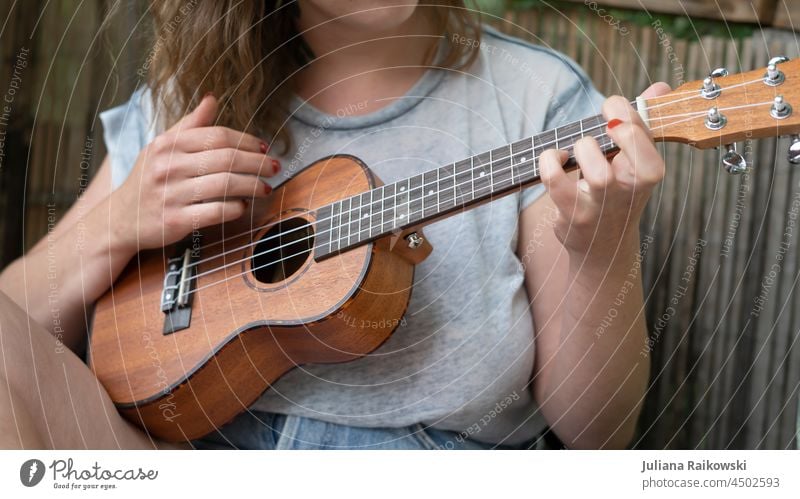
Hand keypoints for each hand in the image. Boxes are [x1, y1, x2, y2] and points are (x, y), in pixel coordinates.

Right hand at [111, 93, 280, 251]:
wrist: (118, 220)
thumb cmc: (147, 181)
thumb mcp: (161, 148)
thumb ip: (189, 125)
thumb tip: (212, 99)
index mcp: (168, 145)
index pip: (217, 136)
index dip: (247, 140)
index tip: (264, 146)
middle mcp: (169, 166)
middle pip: (227, 159)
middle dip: (257, 162)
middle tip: (275, 167)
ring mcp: (172, 194)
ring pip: (226, 184)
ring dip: (253, 185)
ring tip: (266, 187)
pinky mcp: (176, 221)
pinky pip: (216, 212)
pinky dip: (236, 208)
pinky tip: (244, 206)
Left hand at [538, 82, 670, 257]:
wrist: (604, 247)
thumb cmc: (619, 194)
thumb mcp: (636, 162)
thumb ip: (644, 122)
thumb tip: (660, 87)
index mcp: (651, 171)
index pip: (642, 129)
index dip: (621, 109)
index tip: (610, 109)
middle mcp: (630, 189)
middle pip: (622, 139)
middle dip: (605, 126)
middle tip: (597, 134)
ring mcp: (602, 204)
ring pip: (593, 163)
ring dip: (580, 148)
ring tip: (577, 153)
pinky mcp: (574, 215)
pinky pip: (556, 180)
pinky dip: (549, 161)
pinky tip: (555, 159)